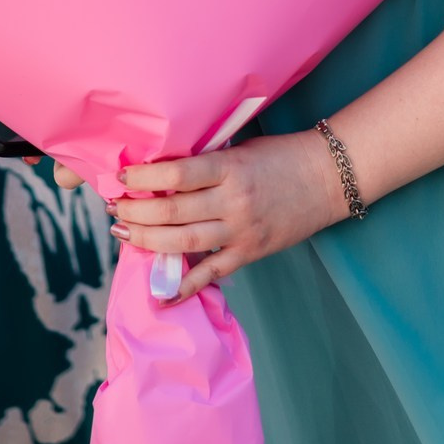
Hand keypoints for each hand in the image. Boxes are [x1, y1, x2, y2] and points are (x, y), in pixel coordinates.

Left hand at [110, 132, 345, 301]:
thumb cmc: (283, 155)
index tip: (122, 179)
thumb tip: (162, 175)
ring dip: (148, 240)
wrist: (329, 176)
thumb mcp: (241, 150)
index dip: (143, 178)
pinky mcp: (251, 251)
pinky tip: (160, 294)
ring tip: (125, 233)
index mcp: (230, 168)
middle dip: (136, 211)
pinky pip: (212, 272)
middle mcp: (234, 200)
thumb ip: (207, 164)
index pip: (176, 174)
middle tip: (114, 209)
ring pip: (184, 242)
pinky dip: (184, 286)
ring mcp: (242, 230)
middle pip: (172, 212)